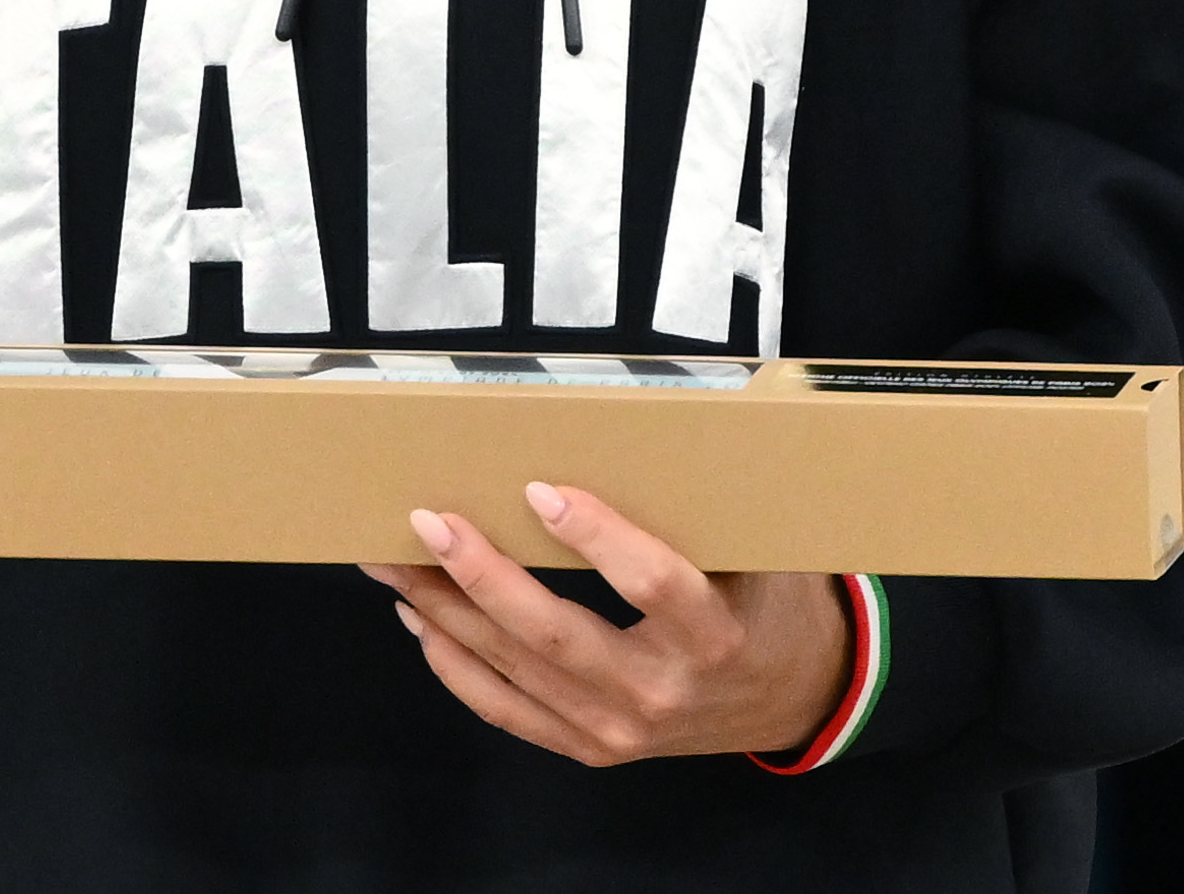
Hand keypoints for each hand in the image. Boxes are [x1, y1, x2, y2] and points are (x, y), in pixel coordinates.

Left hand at [360, 484, 848, 766]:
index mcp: (716, 636)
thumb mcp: (756, 552)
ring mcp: (622, 732)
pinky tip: (420, 619)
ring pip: (517, 670)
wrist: (790, 697)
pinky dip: (455, 666)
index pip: (652, 584)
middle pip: (556, 636)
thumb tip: (608, 434)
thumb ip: (693, 512)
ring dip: (445, 613)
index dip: (597, 537)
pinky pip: (507, 711)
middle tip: (427, 522)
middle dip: (481, 576)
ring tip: (393, 562)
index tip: (539, 488)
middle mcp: (663, 693)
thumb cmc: (765, 600)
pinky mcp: (592, 749)